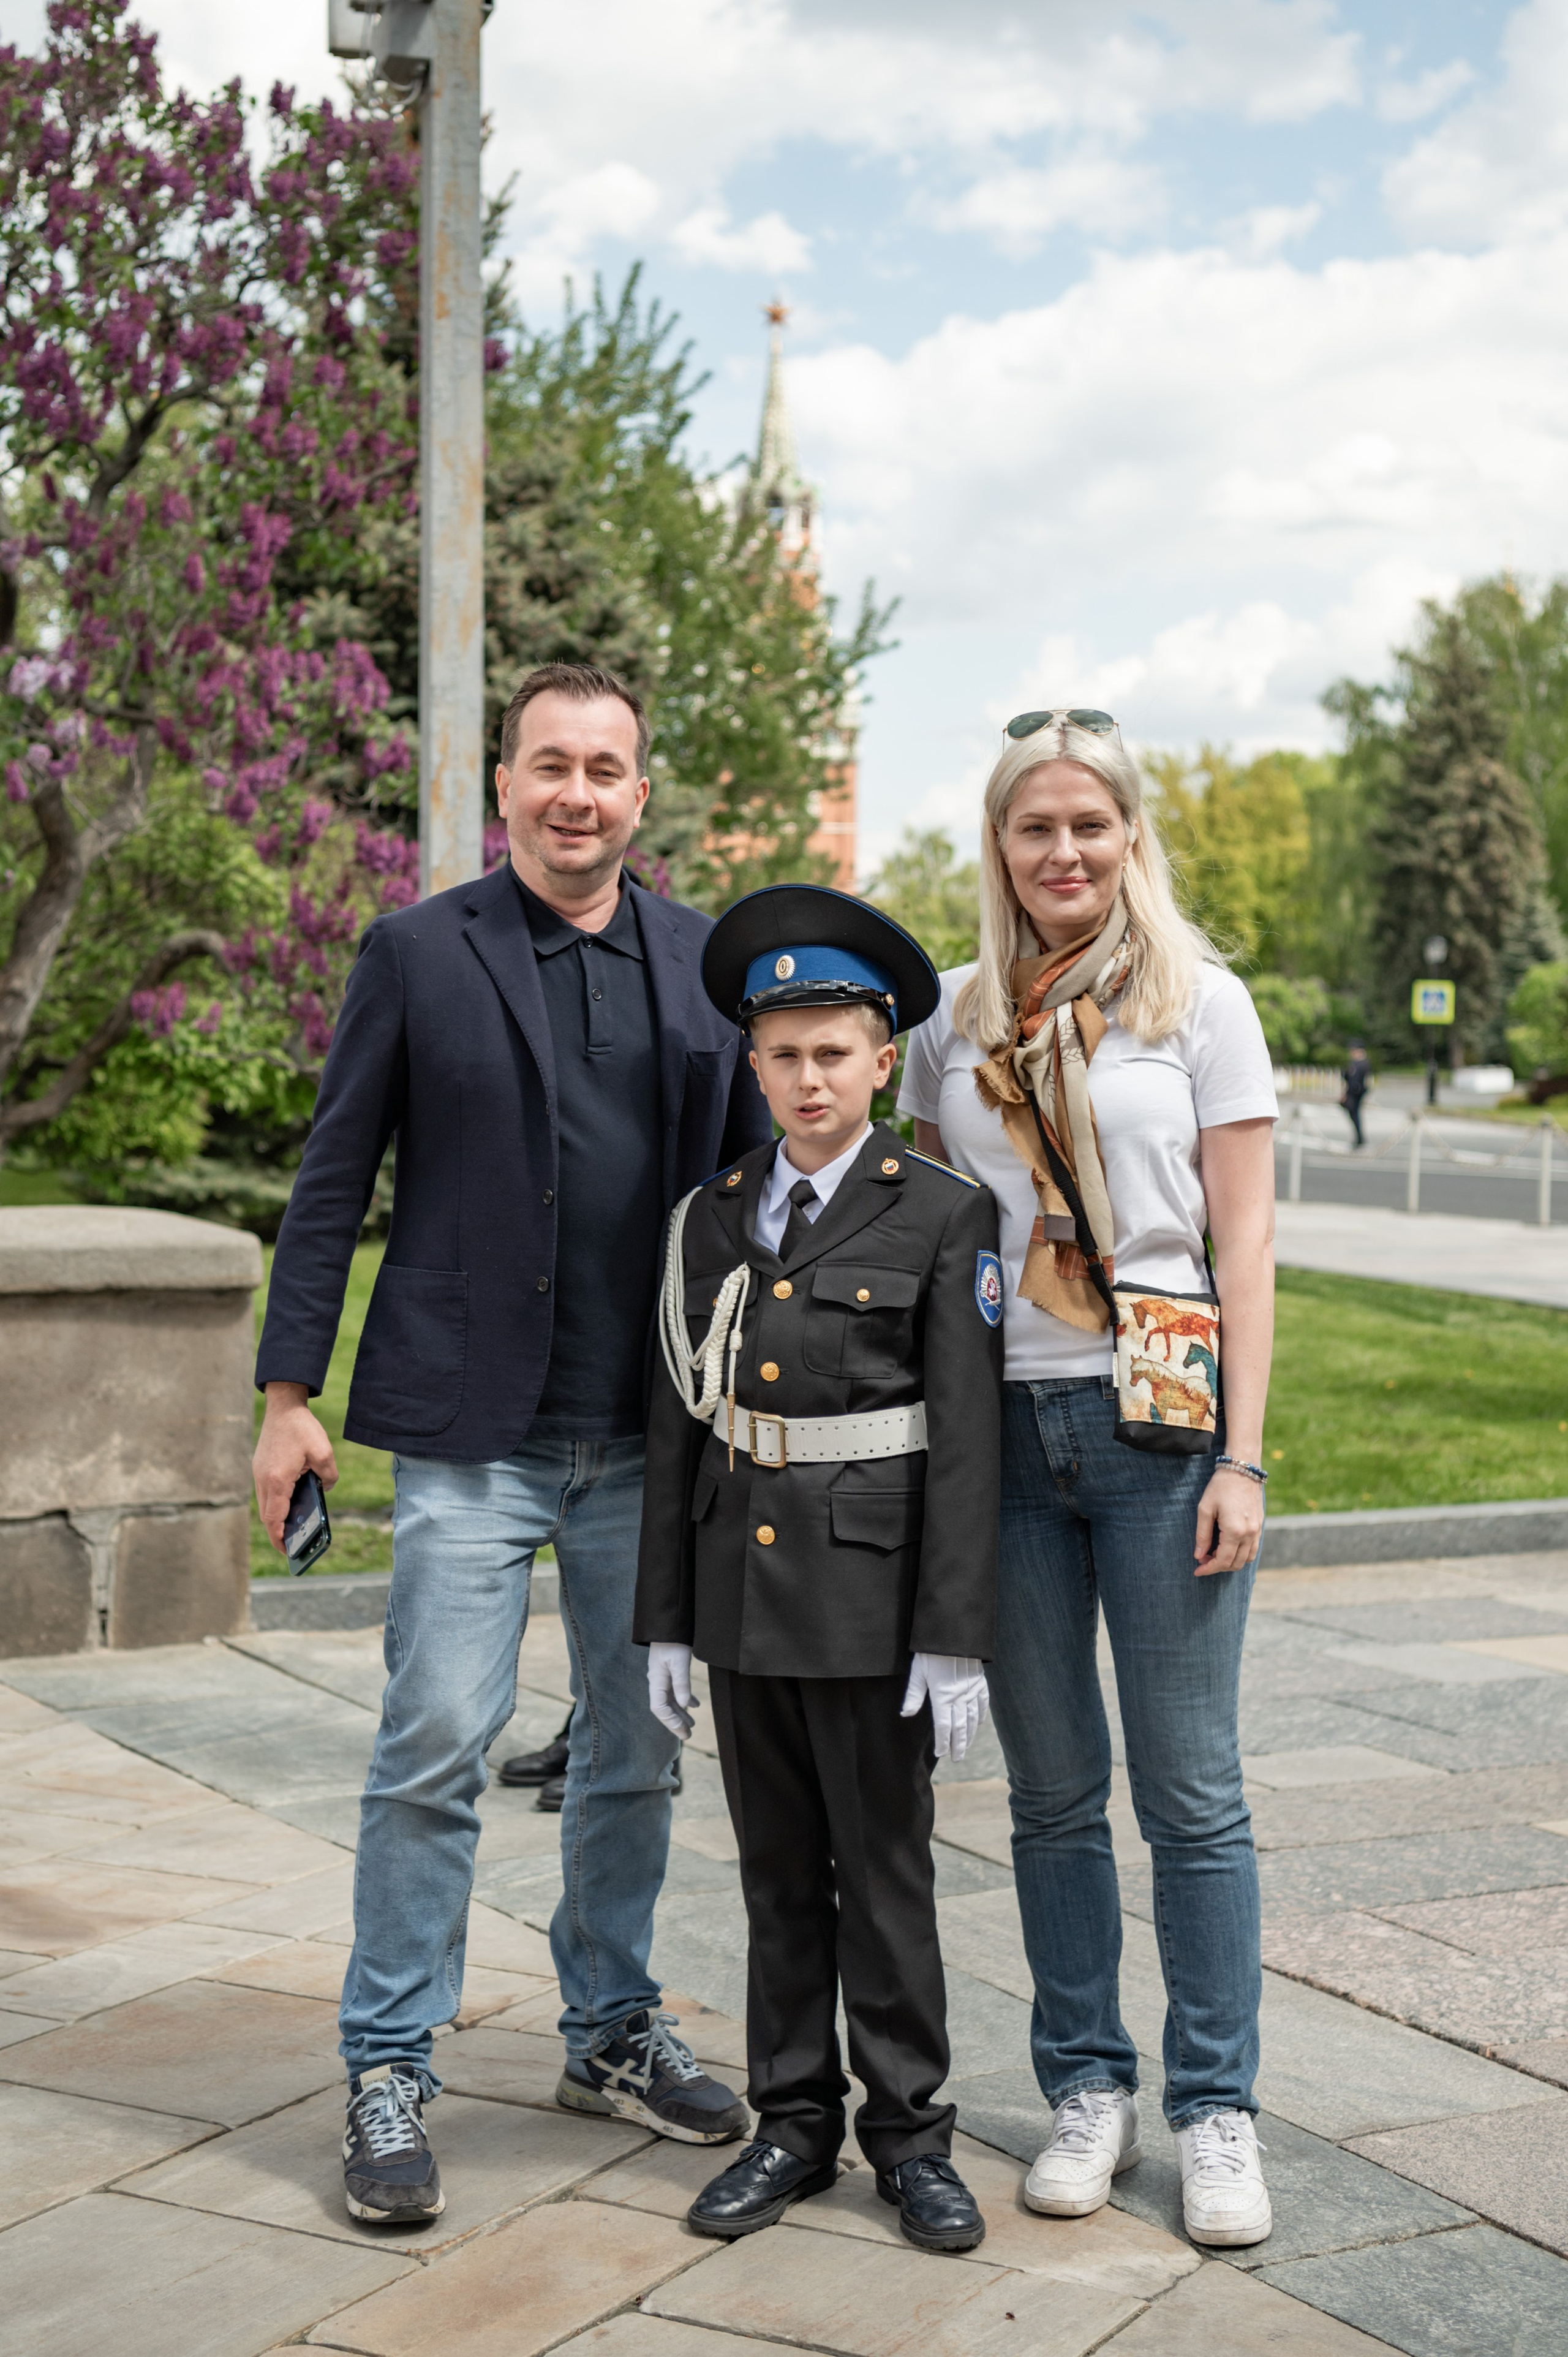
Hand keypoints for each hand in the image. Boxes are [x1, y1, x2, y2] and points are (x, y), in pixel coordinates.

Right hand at [252, 1381, 337, 1553]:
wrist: (283, 1406)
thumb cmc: (302, 1428)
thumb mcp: (324, 1453)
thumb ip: (329, 1476)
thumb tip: (326, 1487)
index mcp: (277, 1480)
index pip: (274, 1518)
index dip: (279, 1537)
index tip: (287, 1550)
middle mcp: (263, 1480)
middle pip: (267, 1515)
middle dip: (278, 1532)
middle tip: (292, 1545)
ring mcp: (259, 1473)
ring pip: (265, 1504)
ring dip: (276, 1517)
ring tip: (292, 1527)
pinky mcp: (260, 1467)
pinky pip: (266, 1492)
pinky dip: (275, 1502)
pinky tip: (290, 1502)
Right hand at [648, 1641, 696, 1737]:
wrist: (669, 1624)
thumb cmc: (673, 1641)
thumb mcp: (680, 1662)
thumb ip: (682, 1683)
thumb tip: (684, 1706)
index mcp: (656, 1680)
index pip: (659, 1707)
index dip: (670, 1720)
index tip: (683, 1730)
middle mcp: (657, 1680)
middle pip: (664, 1707)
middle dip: (675, 1722)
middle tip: (687, 1736)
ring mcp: (663, 1676)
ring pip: (671, 1700)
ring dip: (680, 1713)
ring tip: (691, 1725)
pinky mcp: (670, 1671)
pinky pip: (676, 1690)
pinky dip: (685, 1699)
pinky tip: (694, 1705)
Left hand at [901, 1653, 989, 1763]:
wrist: (954, 1633)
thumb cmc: (932, 1652)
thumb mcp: (918, 1672)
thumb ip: (914, 1695)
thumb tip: (905, 1715)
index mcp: (943, 1695)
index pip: (943, 1726)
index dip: (942, 1741)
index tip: (940, 1753)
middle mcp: (960, 1696)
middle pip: (960, 1727)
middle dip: (958, 1745)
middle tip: (956, 1759)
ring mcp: (972, 1690)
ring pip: (972, 1718)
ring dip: (970, 1735)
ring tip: (965, 1747)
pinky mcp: (979, 1682)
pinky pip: (983, 1703)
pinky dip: (980, 1715)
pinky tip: (978, 1724)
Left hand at [1194, 1466, 1264, 1575]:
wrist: (1242, 1470)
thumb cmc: (1220, 1487)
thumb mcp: (1205, 1509)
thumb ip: (1202, 1535)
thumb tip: (1198, 1556)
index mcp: (1235, 1531)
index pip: (1222, 1561)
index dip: (1208, 1569)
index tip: (1197, 1570)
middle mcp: (1249, 1534)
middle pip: (1235, 1564)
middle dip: (1218, 1567)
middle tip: (1203, 1560)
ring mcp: (1257, 1531)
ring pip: (1246, 1560)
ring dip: (1230, 1563)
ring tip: (1214, 1554)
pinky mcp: (1260, 1526)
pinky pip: (1253, 1550)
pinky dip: (1241, 1555)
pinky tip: (1228, 1547)